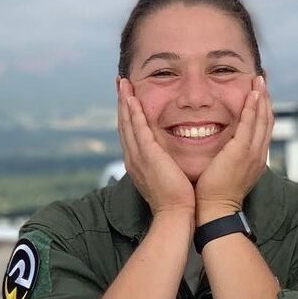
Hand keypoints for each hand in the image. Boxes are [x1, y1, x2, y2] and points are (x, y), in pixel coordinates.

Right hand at [117, 78, 194, 216]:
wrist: (175, 215)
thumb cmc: (177, 202)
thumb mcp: (168, 179)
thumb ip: (167, 166)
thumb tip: (171, 160)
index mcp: (139, 164)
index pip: (131, 134)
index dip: (128, 115)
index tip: (128, 98)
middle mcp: (134, 159)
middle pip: (124, 125)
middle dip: (122, 103)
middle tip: (120, 83)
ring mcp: (138, 157)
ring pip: (127, 123)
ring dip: (124, 102)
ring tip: (122, 83)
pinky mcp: (148, 156)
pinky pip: (137, 129)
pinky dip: (133, 113)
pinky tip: (131, 98)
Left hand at [194, 76, 272, 223]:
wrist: (215, 211)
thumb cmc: (214, 196)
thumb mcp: (226, 173)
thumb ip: (227, 158)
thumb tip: (222, 151)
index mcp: (254, 159)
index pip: (262, 129)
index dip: (263, 110)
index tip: (259, 93)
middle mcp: (258, 154)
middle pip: (267, 120)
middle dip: (266, 98)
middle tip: (262, 79)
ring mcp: (252, 153)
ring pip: (262, 119)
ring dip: (262, 98)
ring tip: (259, 80)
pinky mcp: (241, 152)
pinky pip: (250, 124)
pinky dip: (253, 108)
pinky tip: (253, 94)